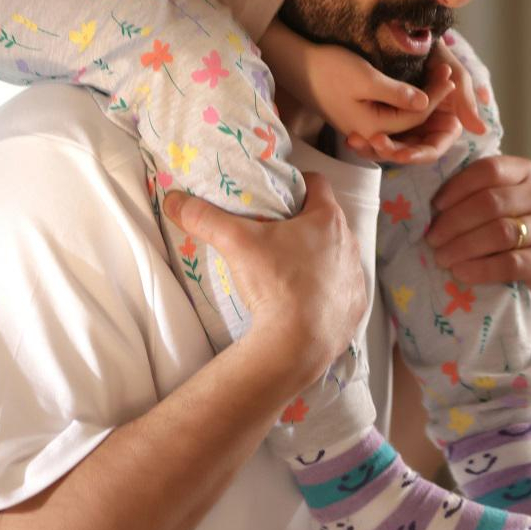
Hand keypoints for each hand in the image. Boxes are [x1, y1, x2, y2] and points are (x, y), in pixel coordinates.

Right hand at [162, 172, 369, 388]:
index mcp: (328, 220)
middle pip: (326, 221)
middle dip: (304, 223)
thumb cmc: (275, 284)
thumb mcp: (236, 244)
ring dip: (318, 257)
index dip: (298, 184)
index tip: (278, 195)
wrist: (296, 345)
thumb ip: (205, 218)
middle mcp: (349, 244)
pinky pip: (342, 290)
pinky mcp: (355, 308)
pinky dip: (327, 291)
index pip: (317, 184)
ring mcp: (355, 278)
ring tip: (288, 268)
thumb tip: (174, 201)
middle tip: (275, 233)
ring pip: (336, 255)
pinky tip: (305, 300)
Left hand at [345, 37, 486, 163]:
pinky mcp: (386, 120)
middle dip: (389, 151)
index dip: (417, 154)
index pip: (432, 150)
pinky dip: (364, 140)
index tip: (400, 154)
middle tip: (373, 143)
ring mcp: (405, 127)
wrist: (408, 37)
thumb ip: (465, 100)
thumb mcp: (452, 75)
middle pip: (407, 152)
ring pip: (389, 148)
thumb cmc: (437, 54)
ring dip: (372, 149)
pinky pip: (375, 137)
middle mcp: (425, 130)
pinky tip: (351, 138)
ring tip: (355, 141)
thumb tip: (481, 130)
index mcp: (445, 126)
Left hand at [424, 155, 530, 296]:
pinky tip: (460, 272)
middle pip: (492, 202)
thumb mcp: (481, 204)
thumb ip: (465, 193)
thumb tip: (425, 195)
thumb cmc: (490, 230)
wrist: (519, 274)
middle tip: (431, 238)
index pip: (489, 170)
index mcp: (524, 172)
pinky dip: (481, 269)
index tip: (434, 206)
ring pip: (501, 232)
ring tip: (441, 257)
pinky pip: (511, 263)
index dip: (457, 187)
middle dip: (455, 221)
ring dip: (464, 246)